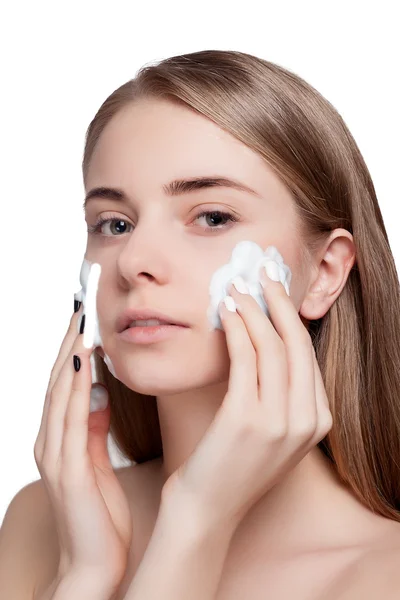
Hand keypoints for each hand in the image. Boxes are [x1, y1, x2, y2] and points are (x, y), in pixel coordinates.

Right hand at [34, 304, 131, 590]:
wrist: (93, 566)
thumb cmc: (100, 517)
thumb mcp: (97, 463)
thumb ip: (93, 429)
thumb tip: (99, 393)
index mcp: (60, 440)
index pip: (65, 384)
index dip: (73, 347)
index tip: (86, 315)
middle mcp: (51, 441)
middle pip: (57, 380)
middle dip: (68, 340)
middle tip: (80, 301)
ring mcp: (55, 455)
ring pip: (58, 393)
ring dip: (68, 354)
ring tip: (81, 321)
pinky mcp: (67, 470)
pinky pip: (70, 419)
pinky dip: (73, 388)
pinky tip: (82, 364)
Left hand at [163, 267, 332, 528]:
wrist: (207, 509)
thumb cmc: (232, 464)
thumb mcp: (270, 430)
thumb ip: (279, 393)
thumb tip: (266, 338)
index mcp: (318, 422)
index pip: (307, 356)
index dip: (291, 318)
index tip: (276, 292)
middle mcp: (306, 420)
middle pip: (296, 343)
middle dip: (279, 301)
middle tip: (263, 272)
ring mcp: (279, 422)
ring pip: (271, 346)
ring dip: (253, 309)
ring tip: (236, 286)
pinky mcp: (247, 419)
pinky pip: (245, 359)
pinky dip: (236, 328)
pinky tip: (224, 311)